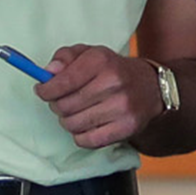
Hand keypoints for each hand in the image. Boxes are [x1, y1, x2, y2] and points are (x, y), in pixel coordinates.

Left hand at [35, 45, 164, 149]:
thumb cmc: (113, 70)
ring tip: (78, 112)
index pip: (61, 82)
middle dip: (57, 105)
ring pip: (73, 124)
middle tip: (63, 101)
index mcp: (101, 60)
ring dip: (69, 121)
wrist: (151, 87)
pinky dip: (81, 136)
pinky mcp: (126, 127)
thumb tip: (48, 73)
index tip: (43, 91)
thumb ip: (65, 57)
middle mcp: (113, 82)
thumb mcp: (89, 54)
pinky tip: (89, 124)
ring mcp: (122, 106)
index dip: (46, 90)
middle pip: (64, 106)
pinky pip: (87, 141)